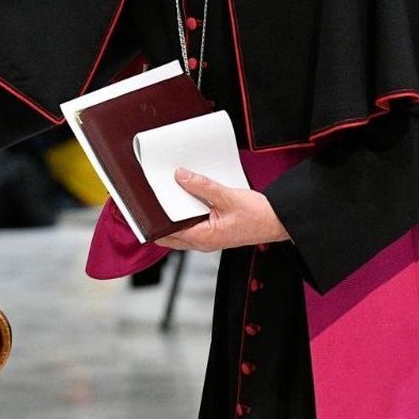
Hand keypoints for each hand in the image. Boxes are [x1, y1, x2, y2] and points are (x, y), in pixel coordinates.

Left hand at [154, 169, 289, 251]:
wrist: (279, 222)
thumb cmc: (259, 216)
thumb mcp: (228, 197)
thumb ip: (202, 186)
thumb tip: (180, 176)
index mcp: (203, 238)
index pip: (165, 233)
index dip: (150, 222)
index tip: (140, 208)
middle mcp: (202, 242)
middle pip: (169, 234)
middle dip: (157, 219)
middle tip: (148, 199)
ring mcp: (208, 238)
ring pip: (179, 229)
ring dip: (171, 216)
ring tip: (164, 196)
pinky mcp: (213, 231)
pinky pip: (191, 224)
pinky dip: (185, 214)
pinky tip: (186, 198)